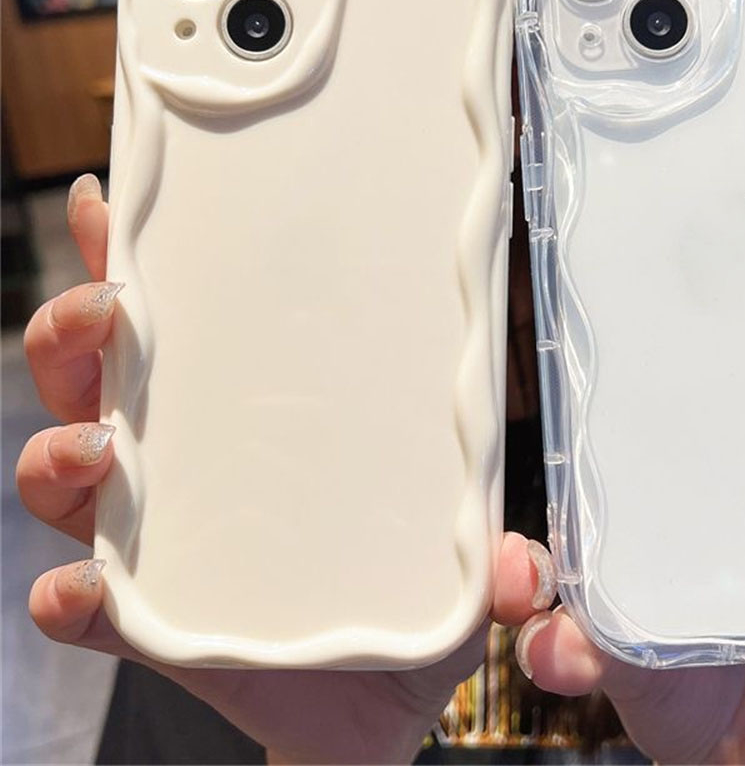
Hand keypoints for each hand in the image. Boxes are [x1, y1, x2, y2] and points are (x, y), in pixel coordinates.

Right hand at [19, 175, 557, 764]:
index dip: (128, 258)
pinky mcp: (144, 621)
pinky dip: (68, 595)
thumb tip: (523, 568)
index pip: (175, 319)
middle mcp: (182, 461)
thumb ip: (492, 555)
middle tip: (110, 307)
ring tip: (99, 446)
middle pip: (94, 377)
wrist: (377, 703)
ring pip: (66, 470)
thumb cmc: (404, 594)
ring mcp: (154, 538)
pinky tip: (79, 588)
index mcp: (244, 412)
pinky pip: (82, 602)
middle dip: (77, 330)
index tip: (112, 202)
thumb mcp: (456, 553)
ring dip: (60, 450)